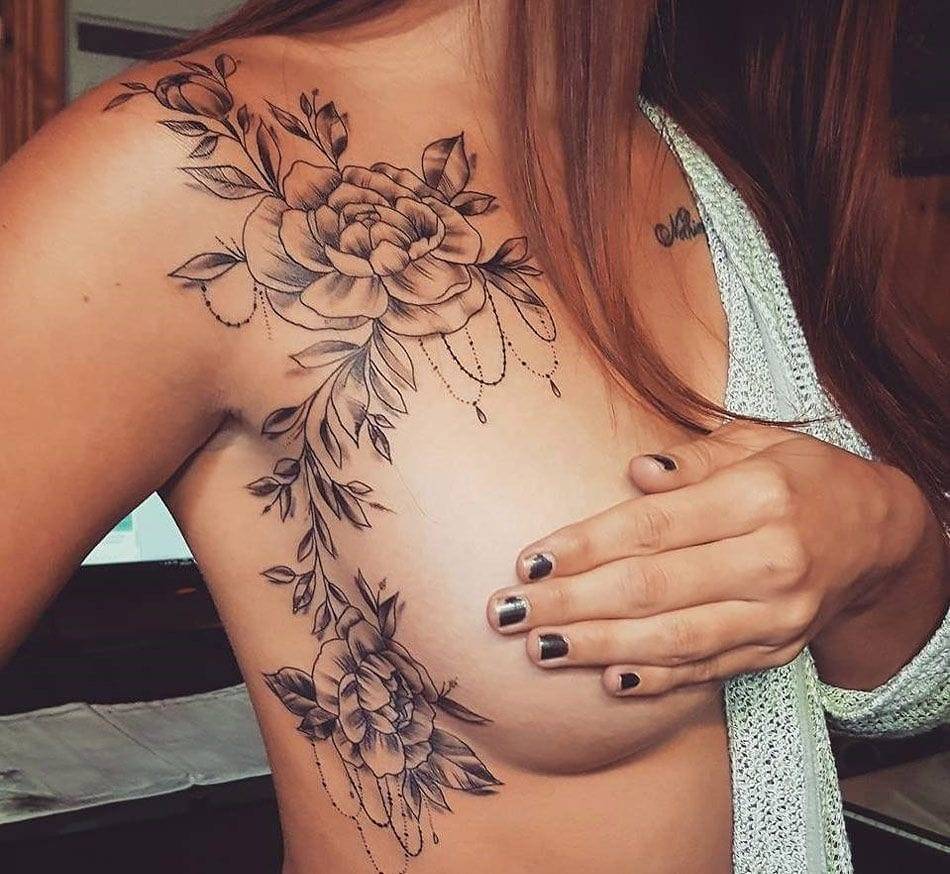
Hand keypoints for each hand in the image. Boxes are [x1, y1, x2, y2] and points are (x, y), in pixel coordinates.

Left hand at [486, 420, 935, 695]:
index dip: (585, 547)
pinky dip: (658, 679)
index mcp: (758, 497)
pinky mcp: (776, 650)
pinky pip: (709, 670)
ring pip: (674, 639)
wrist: (878, 537)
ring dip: (598, 647)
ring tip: (538, 648)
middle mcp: (769, 561)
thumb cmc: (803, 476)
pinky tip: (609, 681)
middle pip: (651, 589)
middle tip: (508, 612)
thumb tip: (636, 472)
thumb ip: (694, 459)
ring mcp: (775, 615)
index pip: (653, 528)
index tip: (528, 562)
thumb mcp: (757, 443)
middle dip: (571, 604)